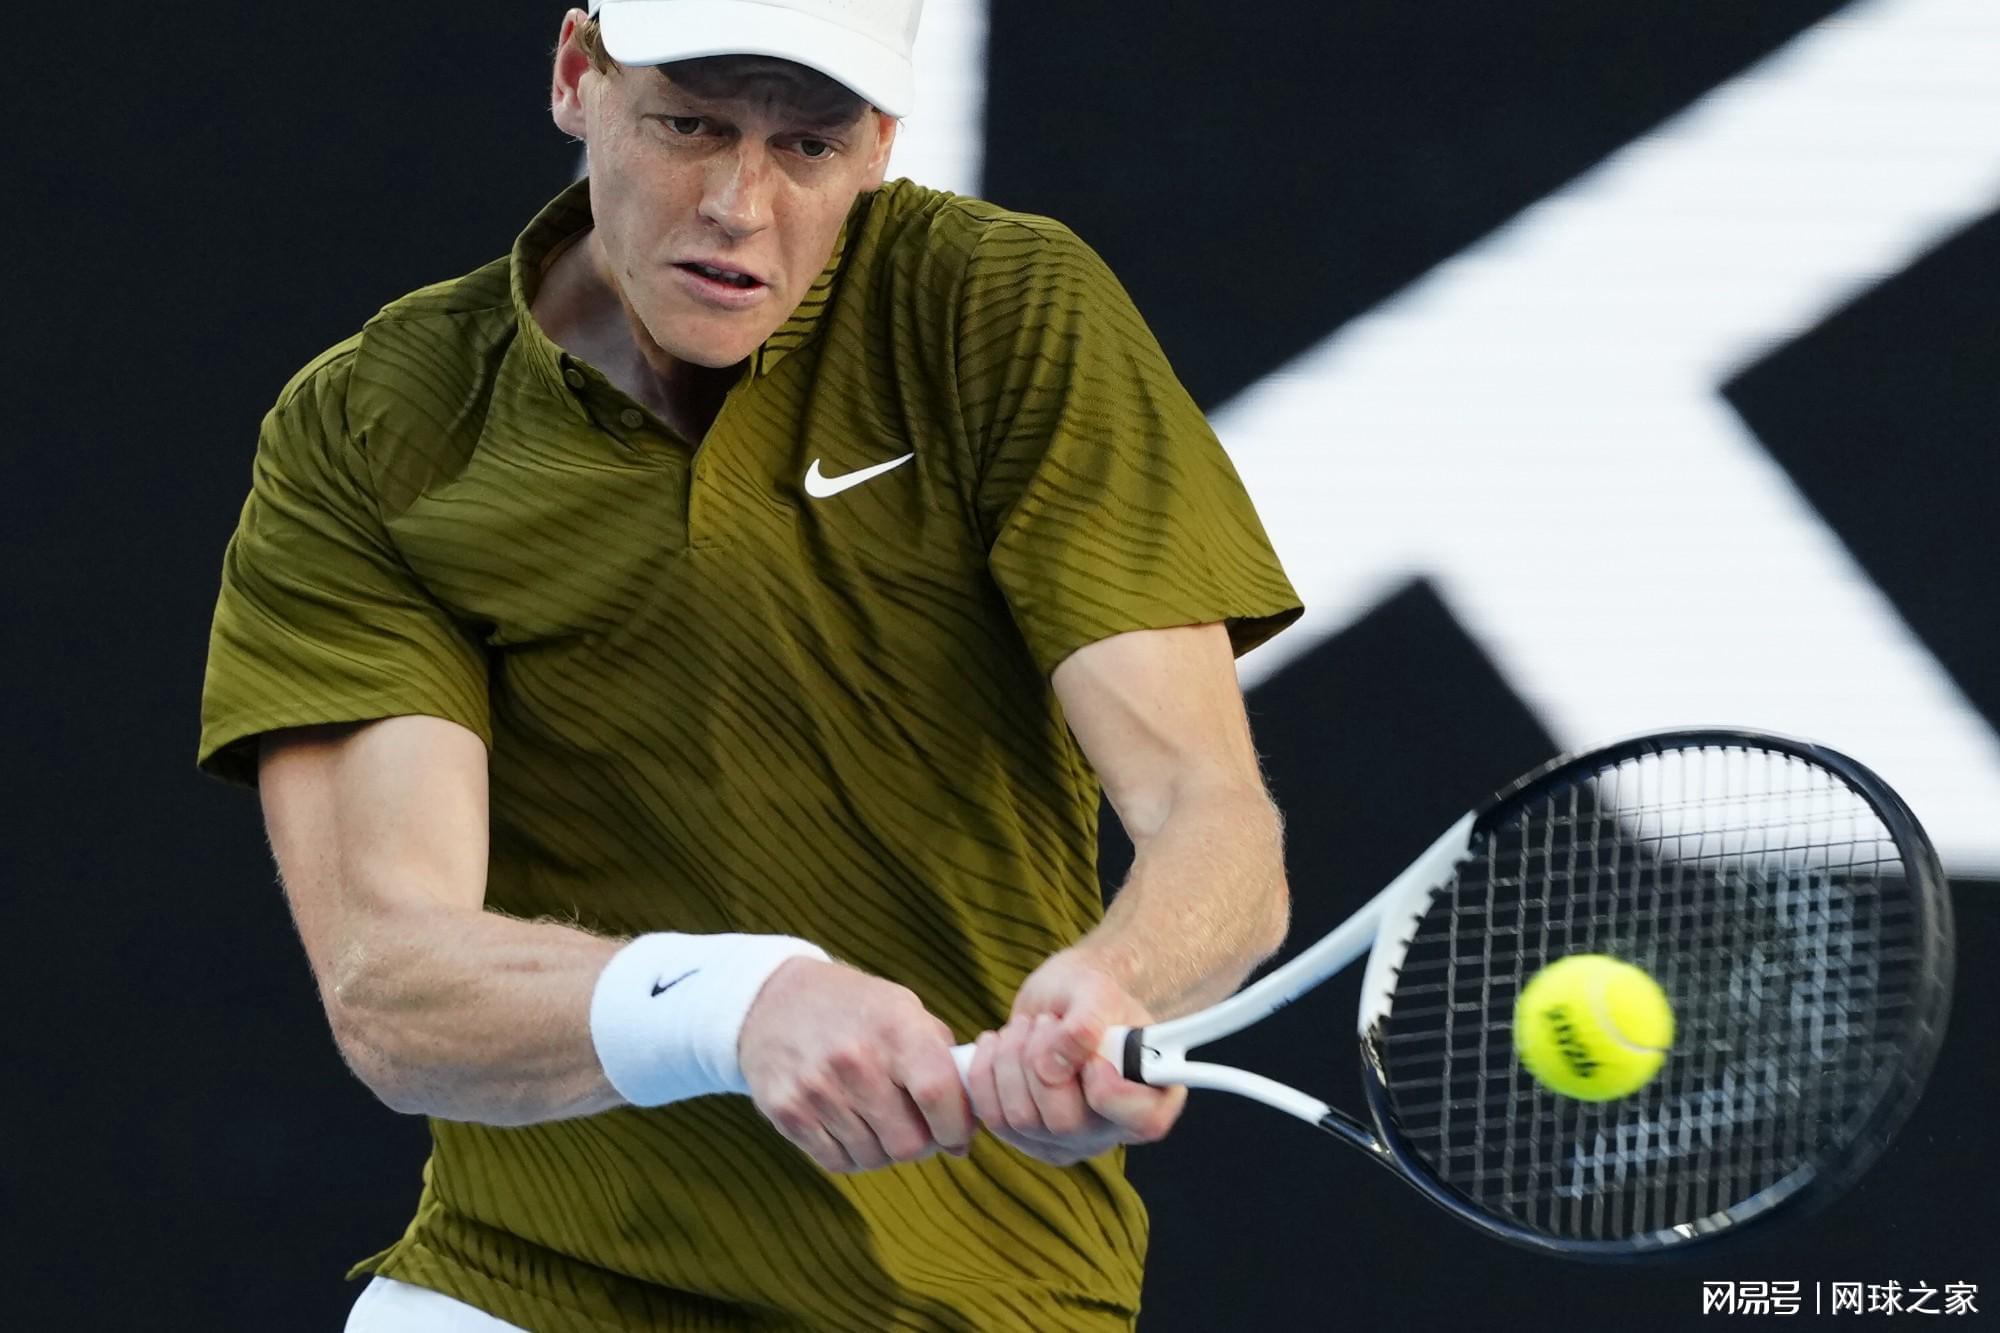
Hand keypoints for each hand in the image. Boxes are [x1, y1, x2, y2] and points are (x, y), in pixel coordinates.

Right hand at [738, 957, 972, 1172]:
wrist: (773, 1000)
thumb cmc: (855, 1009)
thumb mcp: (904, 1010)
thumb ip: (942, 1060)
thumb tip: (967, 1128)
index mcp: (895, 1028)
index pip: (939, 1095)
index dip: (956, 1126)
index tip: (956, 1133)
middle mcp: (855, 1060)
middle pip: (908, 1142)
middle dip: (921, 1144)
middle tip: (917, 1130)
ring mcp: (817, 1089)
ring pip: (873, 1158)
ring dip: (884, 1150)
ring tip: (879, 1122)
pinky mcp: (787, 1112)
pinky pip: (836, 1162)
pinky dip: (851, 1155)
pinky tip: (850, 1127)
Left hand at [964, 949, 1186, 1165]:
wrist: (1059, 1001)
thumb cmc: (1088, 996)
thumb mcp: (1097, 990)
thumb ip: (1087, 1020)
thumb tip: (1055, 1060)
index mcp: (1152, 1096)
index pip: (1144, 1120)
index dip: (1112, 1090)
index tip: (1093, 1055)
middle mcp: (1112, 1130)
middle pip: (1066, 1122)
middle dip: (1042, 1059)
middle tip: (1047, 1022)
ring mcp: (1067, 1142)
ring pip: (1022, 1119)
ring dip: (1012, 1059)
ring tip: (1026, 1027)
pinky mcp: (1026, 1140)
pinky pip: (993, 1118)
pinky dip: (985, 1072)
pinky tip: (998, 1044)